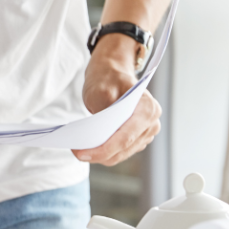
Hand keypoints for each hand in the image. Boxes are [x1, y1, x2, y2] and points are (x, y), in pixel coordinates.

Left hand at [73, 34, 161, 166]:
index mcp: (148, 109)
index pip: (125, 137)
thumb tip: (98, 136)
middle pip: (124, 148)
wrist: (112, 73)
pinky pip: (119, 152)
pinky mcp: (137, 140)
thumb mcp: (100, 91)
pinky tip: (88, 148)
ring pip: (121, 154)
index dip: (103, 149)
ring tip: (79, 150)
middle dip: (99, 154)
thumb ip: (103, 112)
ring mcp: (146, 133)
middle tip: (76, 152)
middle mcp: (151, 124)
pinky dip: (104, 152)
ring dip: (100, 155)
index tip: (82, 153)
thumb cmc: (108, 79)